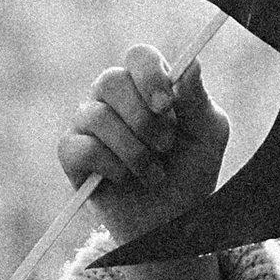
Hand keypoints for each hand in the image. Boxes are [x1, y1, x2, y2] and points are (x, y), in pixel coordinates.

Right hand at [58, 45, 228, 254]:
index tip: (167, 106)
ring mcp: (89, 125)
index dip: (149, 75)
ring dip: (133, 151)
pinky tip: (124, 179)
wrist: (171, 223)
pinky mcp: (72, 155)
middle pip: (110, 80)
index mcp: (147, 86)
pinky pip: (81, 148)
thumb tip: (191, 63)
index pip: (138, 56)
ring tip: (153, 174)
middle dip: (143, 119)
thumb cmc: (190, 173)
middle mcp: (114, 99)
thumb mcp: (207, 134)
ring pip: (96, 116)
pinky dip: (110, 166)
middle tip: (166, 146)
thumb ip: (197, 99)